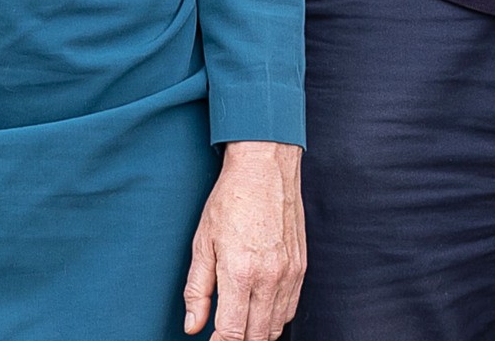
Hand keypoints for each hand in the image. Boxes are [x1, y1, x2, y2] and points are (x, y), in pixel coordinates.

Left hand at [182, 141, 305, 339]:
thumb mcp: (202, 245)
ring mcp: (290, 273)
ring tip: (239, 327)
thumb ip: (197, 290)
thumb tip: (193, 325)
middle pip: (257, 335)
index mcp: (241, 273)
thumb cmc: (230, 201)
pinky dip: (275, 318)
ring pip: (277, 326)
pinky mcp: (302, 267)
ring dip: (257, 334)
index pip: (233, 333)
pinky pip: (291, 308)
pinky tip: (259, 311)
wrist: (265, 169)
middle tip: (222, 336)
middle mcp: (271, 278)